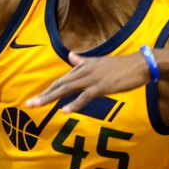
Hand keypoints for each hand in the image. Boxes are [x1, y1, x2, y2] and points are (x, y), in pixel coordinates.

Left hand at [26, 51, 150, 111]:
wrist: (140, 64)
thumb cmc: (121, 66)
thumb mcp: (98, 62)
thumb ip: (83, 61)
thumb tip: (70, 56)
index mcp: (82, 66)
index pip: (61, 80)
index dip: (47, 89)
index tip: (35, 98)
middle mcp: (84, 71)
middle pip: (59, 84)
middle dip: (43, 94)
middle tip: (29, 104)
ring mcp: (92, 79)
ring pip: (67, 89)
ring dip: (51, 97)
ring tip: (37, 105)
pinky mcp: (102, 87)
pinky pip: (85, 97)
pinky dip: (75, 104)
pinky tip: (64, 111)